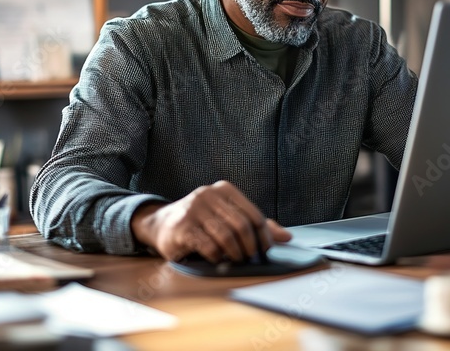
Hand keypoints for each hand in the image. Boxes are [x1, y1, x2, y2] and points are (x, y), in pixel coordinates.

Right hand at [131, 180, 290, 262]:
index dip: (263, 236)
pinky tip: (216, 258)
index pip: (253, 214)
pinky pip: (208, 246)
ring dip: (235, 253)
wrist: (161, 224)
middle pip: (241, 225)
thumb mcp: (227, 218)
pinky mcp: (182, 227)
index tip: (265, 250)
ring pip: (226, 236)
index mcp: (224, 189)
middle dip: (250, 247)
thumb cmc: (201, 222)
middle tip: (250, 258)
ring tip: (235, 260)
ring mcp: (193, 209)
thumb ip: (256, 226)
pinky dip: (217, 256)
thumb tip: (287, 237)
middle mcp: (208, 194)